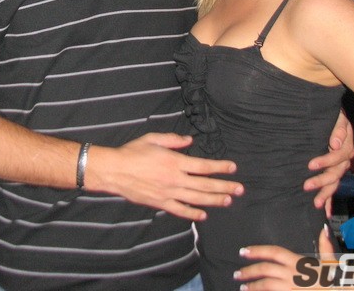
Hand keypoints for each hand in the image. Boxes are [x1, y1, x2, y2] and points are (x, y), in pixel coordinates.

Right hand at [89, 132, 243, 221]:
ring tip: (228, 201)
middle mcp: (175, 179)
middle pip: (205, 184)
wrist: (114, 170)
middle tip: (240, 189)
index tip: (232, 167)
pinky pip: (180, 210)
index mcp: (175, 161)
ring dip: (214, 200)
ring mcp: (168, 193)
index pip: (203, 165)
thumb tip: (189, 141)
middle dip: (224, 186)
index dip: (220, 167)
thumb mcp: (153, 138)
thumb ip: (173, 140)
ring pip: (196, 199)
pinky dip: (193, 213)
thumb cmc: (132, 152)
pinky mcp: (160, 203)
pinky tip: (203, 215)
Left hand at [234, 224, 335, 289]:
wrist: (345, 290)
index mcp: (299, 262)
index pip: (274, 252)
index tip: (243, 251)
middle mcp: (293, 275)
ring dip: (253, 286)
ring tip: (243, 287)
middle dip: (249, 271)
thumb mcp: (331, 261)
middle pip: (266, 270)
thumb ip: (325, 245)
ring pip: (267, 285)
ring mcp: (292, 288)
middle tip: (237, 274)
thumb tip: (323, 228)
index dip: (257, 250)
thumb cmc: (337, 279)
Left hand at [304, 111, 353, 216]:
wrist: (333, 117)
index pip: (338, 156)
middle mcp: (345, 159)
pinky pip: (333, 186)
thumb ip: (339, 128)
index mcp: (346, 146)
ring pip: (335, 183)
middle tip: (306, 186)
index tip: (310, 165)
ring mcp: (340, 167)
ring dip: (326, 194)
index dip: (325, 161)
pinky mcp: (334, 171)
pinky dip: (329, 199)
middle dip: (321, 181)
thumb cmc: (334, 116)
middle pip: (336, 173)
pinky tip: (325, 211)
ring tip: (316, 204)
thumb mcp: (338, 117)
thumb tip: (336, 143)